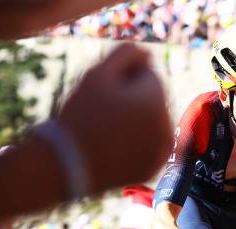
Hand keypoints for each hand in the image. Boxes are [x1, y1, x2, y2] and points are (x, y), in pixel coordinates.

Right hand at [58, 43, 172, 192]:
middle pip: (153, 99)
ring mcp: (163, 151)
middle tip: (104, 113)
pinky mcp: (154, 169)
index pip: (148, 75)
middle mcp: (168, 125)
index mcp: (158, 100)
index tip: (104, 94)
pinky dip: (137, 144)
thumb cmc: (81, 114)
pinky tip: (114, 147)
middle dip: (134, 100)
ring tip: (108, 131)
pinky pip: (149, 147)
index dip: (123, 80)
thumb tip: (149, 55)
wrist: (67, 164)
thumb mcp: (98, 73)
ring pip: (153, 123)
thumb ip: (128, 53)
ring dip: (138, 121)